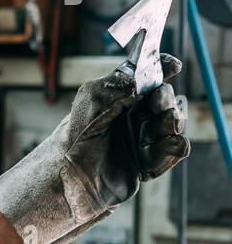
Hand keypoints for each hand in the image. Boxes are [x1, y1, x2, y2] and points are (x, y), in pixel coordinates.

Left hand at [0, 53, 189, 243]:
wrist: (69, 178)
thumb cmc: (74, 136)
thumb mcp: (92, 100)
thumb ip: (118, 84)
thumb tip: (144, 74)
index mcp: (118, 97)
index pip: (147, 76)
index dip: (162, 68)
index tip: (173, 65)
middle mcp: (131, 116)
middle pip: (165, 99)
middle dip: (165, 99)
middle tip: (156, 102)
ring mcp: (141, 139)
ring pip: (173, 124)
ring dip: (170, 123)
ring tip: (156, 127)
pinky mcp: (147, 162)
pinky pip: (173, 150)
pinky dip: (171, 147)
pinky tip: (160, 146)